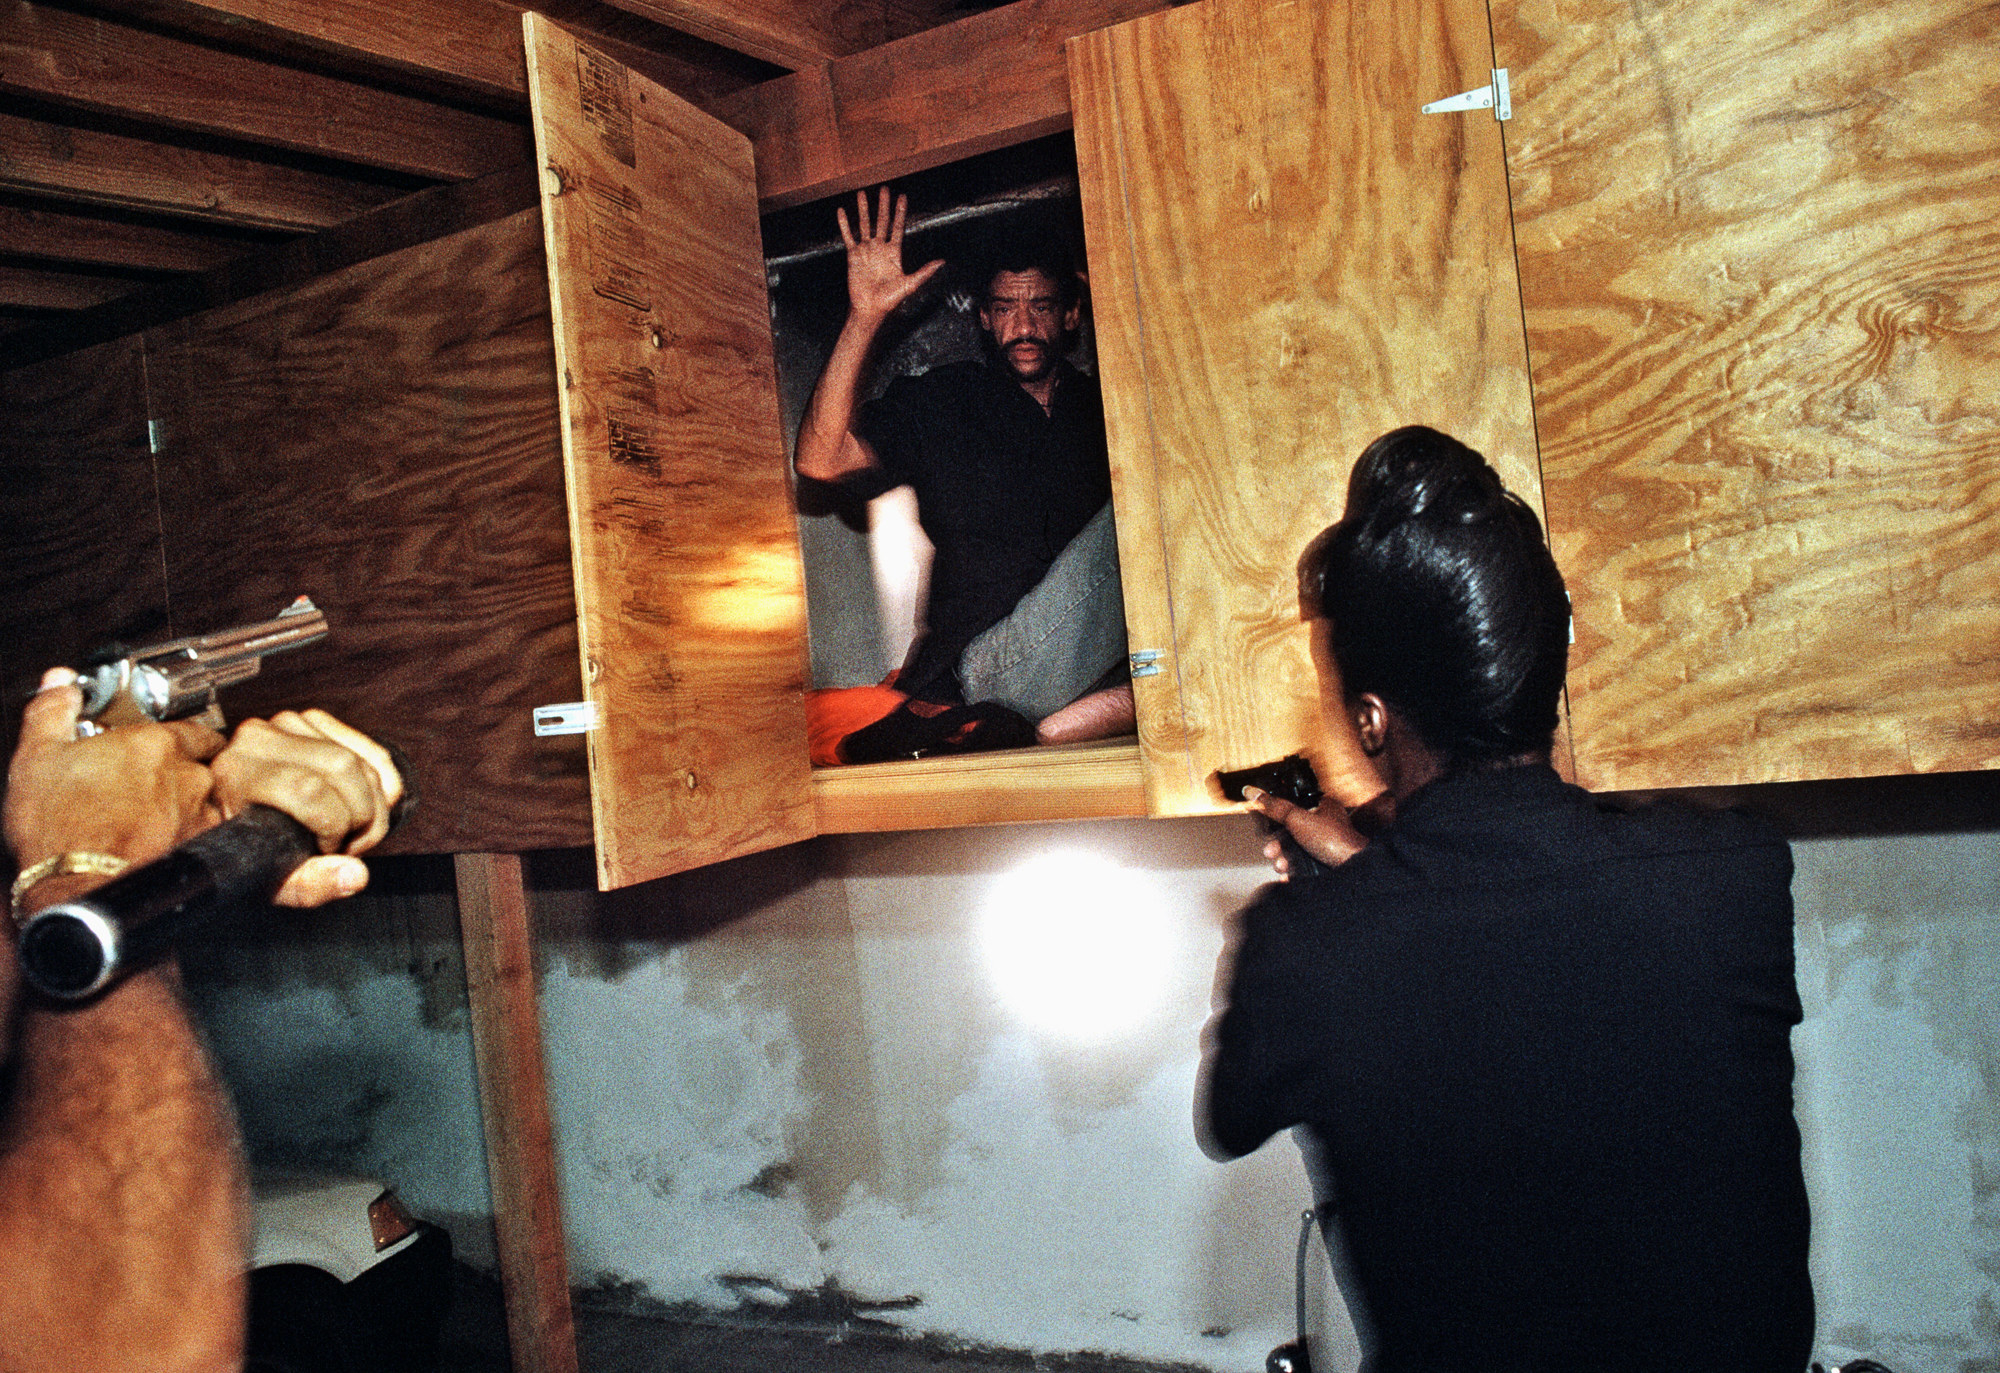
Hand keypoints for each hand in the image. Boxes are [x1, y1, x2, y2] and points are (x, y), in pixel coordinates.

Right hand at [4, 668, 224, 872]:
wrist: (78, 885)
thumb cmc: (60, 827)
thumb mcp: (38, 756)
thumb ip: (52, 711)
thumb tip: (59, 682)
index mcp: (153, 744)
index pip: (190, 728)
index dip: (178, 738)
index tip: (164, 746)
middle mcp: (187, 774)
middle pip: (202, 762)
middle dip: (184, 770)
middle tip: (154, 783)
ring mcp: (201, 810)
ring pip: (210, 796)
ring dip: (191, 802)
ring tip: (157, 815)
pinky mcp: (204, 845)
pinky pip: (212, 830)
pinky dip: (195, 831)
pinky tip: (169, 838)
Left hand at [209, 710, 402, 906]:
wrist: (234, 814)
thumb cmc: (249, 847)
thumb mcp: (270, 879)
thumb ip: (310, 885)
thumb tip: (355, 875)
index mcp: (236, 773)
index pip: (309, 790)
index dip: (335, 826)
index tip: (331, 849)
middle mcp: (257, 739)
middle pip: (342, 767)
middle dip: (363, 814)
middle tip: (353, 843)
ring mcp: (286, 724)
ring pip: (359, 759)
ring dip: (375, 803)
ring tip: (356, 827)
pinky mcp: (313, 721)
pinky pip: (370, 749)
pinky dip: (383, 782)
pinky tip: (368, 805)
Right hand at [839, 186, 944, 324]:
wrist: (870, 308)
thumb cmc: (890, 299)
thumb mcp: (910, 284)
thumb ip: (925, 272)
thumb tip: (942, 262)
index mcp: (894, 252)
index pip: (898, 227)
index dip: (900, 212)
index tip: (902, 197)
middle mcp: (880, 248)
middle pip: (882, 221)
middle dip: (883, 205)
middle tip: (884, 188)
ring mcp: (866, 250)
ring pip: (865, 224)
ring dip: (864, 209)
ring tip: (862, 193)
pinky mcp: (853, 255)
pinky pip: (848, 236)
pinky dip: (844, 224)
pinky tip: (842, 211)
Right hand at [1243, 786, 1368, 878]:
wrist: (1353, 870)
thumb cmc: (1334, 841)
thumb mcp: (1298, 818)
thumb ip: (1275, 807)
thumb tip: (1254, 792)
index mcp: (1322, 807)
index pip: (1292, 807)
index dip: (1276, 818)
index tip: (1265, 826)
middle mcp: (1324, 824)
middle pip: (1290, 832)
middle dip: (1277, 845)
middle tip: (1271, 851)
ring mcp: (1325, 844)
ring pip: (1295, 850)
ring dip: (1283, 859)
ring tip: (1281, 865)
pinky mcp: (1324, 862)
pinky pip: (1302, 865)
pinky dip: (1292, 870)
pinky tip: (1288, 874)